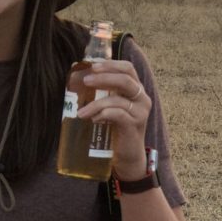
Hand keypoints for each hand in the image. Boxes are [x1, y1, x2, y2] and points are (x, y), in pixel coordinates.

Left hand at [78, 60, 151, 178]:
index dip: (111, 64)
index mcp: (136, 89)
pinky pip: (117, 114)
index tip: (92, 66)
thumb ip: (103, 93)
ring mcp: (140, 112)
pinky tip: (94, 120)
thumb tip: (79, 78)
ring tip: (81, 112)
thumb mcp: (111, 107)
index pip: (128, 68)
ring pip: (117, 99)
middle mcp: (142, 98)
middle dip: (103, 78)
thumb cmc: (116, 129)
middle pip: (125, 79)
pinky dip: (103, 114)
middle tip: (85, 81)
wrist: (127, 155)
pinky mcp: (134, 125)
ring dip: (95, 103)